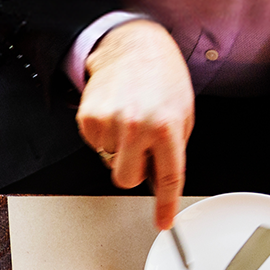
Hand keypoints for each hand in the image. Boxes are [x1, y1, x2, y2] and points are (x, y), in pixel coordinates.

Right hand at [77, 19, 194, 229]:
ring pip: (109, 161)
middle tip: (138, 149)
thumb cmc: (160, 77)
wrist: (131, 48)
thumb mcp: (181, 111)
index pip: (168, 176)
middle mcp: (137, 127)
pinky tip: (113, 113)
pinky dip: (103, 134)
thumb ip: (172, 147)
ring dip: (118, 147)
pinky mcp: (88, 120)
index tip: (162, 222)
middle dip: (132, 170)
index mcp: (167, 126)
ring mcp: (110, 124)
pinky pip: (95, 145)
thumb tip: (159, 178)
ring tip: (128, 119)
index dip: (164, 204)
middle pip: (126, 179)